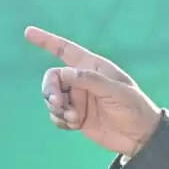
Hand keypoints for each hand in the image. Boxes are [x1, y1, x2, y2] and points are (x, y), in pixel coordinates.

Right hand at [24, 26, 161, 157]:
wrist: (140, 137)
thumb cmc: (134, 108)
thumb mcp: (116, 92)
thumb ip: (90, 81)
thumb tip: (64, 72)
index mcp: (93, 68)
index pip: (65, 50)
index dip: (46, 41)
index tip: (28, 32)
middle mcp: (82, 81)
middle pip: (52, 78)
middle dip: (49, 90)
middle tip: (57, 103)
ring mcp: (79, 99)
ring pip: (51, 98)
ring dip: (56, 108)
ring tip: (73, 118)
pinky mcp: (76, 117)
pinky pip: (56, 116)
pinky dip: (59, 120)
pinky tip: (73, 125)